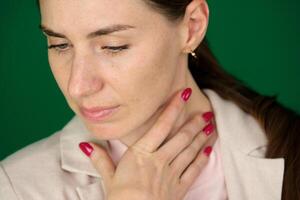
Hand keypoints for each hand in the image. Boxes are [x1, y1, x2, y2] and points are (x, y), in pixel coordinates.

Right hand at [79, 88, 216, 199]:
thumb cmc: (120, 198)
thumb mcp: (108, 177)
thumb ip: (100, 159)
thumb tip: (85, 145)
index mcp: (141, 153)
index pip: (161, 125)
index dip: (173, 108)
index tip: (184, 94)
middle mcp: (159, 160)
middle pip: (181, 137)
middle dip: (194, 123)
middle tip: (206, 111)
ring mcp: (171, 173)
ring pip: (190, 150)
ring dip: (201, 137)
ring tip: (210, 125)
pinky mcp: (179, 188)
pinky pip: (194, 170)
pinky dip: (202, 159)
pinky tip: (209, 149)